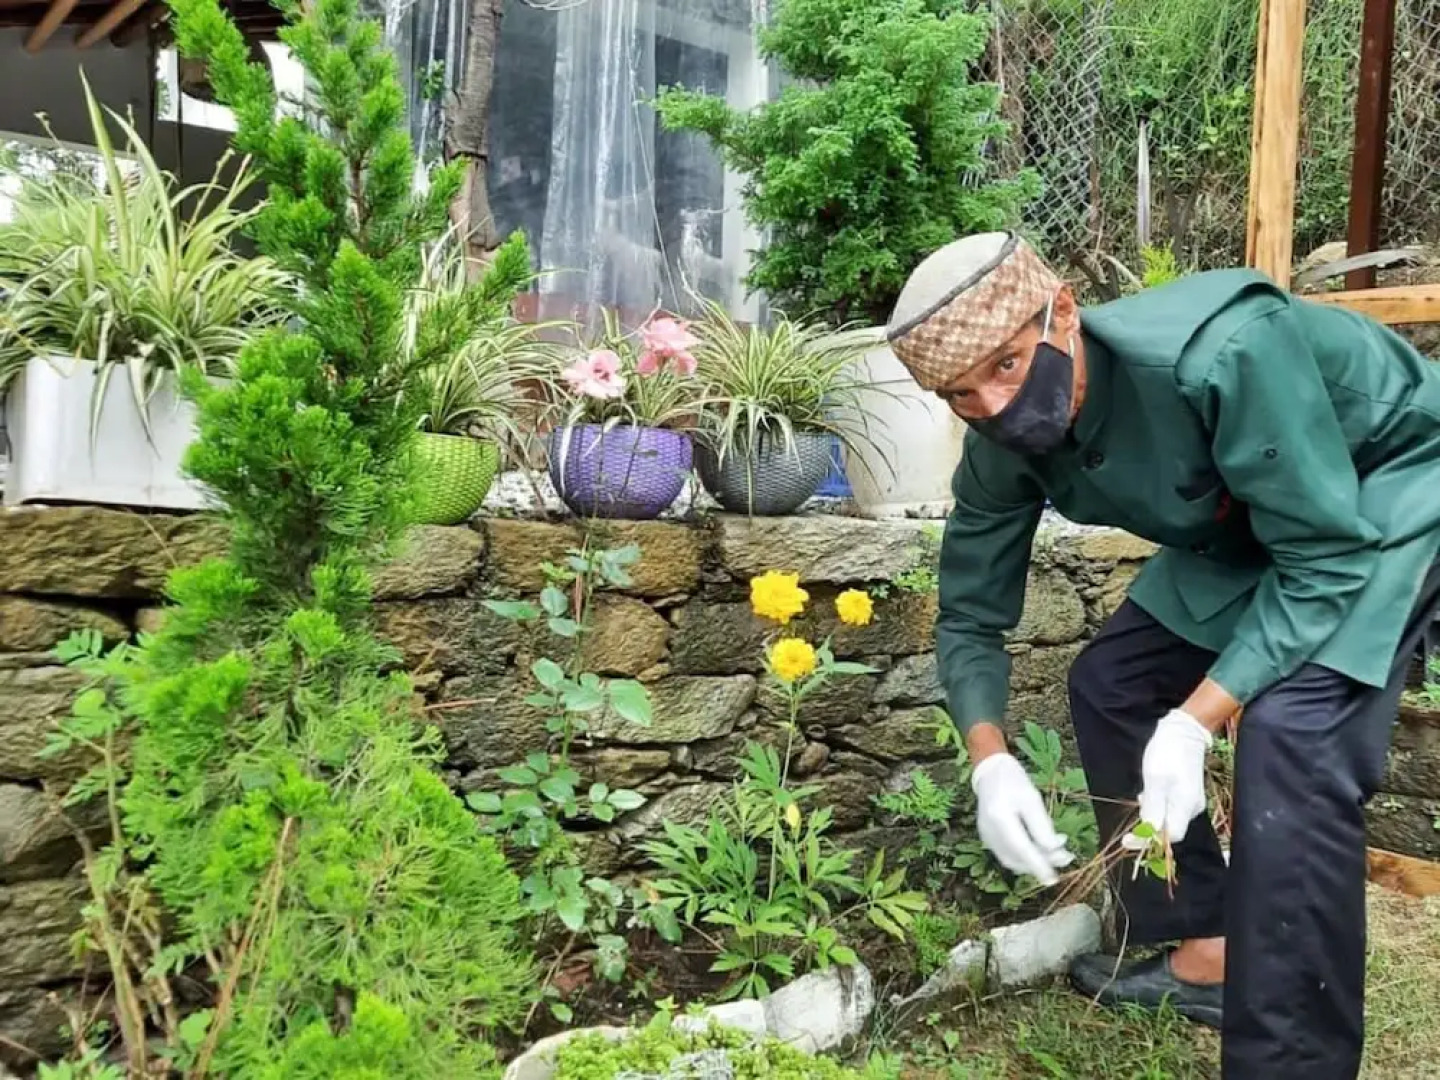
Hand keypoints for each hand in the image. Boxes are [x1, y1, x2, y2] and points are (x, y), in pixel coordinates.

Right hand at [970, 753, 1074, 884]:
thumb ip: (1042, 826)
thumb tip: (1054, 850)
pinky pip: (1008, 854)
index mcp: (1000, 818)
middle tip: (1066, 857)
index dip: (1040, 866)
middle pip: (1018, 858)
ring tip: (1057, 853)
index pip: (1023, 849)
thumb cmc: (1014, 781)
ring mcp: (986, 837)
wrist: (990, 772)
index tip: (1054, 879)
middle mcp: (990, 832)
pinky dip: (1025, 857)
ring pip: (1013, 860)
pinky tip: (1039, 848)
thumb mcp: (1032, 798)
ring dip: (1035, 862)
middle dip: (1042, 863)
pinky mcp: (988, 838)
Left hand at [1126, 709, 1211, 846]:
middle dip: (1148, 830)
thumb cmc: (1168, 752)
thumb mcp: (1155, 780)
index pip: (1169, 838)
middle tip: (1131, 820)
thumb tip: (1149, 835)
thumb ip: (1153, 808)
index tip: (1127, 841)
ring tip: (1143, 796)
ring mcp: (1190, 801)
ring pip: (1168, 819)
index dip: (1148, 842)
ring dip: (1151, 815)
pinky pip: (1169, 808)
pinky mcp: (1186, 794)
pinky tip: (1149, 793)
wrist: (1185, 730)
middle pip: (1168, 831)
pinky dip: (1156, 806)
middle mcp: (1191, 808)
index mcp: (1185, 806)